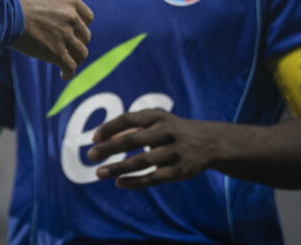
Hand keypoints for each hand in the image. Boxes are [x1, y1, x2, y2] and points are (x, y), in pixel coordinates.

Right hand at [11, 0, 93, 78]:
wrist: (4, 12)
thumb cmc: (15, 0)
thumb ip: (54, 2)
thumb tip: (53, 11)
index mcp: (69, 1)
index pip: (88, 18)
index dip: (82, 27)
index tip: (75, 32)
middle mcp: (71, 17)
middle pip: (85, 36)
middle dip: (77, 43)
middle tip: (67, 48)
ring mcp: (65, 36)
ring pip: (82, 53)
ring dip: (76, 59)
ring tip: (68, 64)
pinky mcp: (56, 53)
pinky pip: (70, 67)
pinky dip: (68, 73)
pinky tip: (64, 75)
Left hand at [87, 108, 225, 188]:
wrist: (210, 143)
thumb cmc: (172, 130)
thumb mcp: (156, 121)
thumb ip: (131, 127)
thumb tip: (101, 137)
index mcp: (158, 116)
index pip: (129, 119)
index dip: (110, 128)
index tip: (93, 138)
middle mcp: (167, 132)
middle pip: (134, 140)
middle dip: (110, 148)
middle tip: (90, 155)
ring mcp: (174, 152)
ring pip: (142, 162)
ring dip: (118, 168)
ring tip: (99, 173)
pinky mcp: (179, 171)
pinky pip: (153, 178)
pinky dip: (135, 182)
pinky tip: (119, 183)